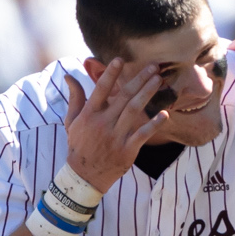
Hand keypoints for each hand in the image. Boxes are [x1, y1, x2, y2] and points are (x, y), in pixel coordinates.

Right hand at [63, 59, 170, 192]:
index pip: (100, 90)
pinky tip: (165, 114)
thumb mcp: (72, 121)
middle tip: (154, 66)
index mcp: (89, 115)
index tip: (120, 60)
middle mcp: (103, 123)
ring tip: (158, 80)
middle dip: (139, 80)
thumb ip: (75, 98)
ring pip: (134, 111)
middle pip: (123, 97)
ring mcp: (116, 136)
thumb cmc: (79, 144)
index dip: (110, 75)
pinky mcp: (127, 149)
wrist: (85, 175)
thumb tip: (69, 76)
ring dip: (147, 94)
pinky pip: (143, 135)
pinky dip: (154, 124)